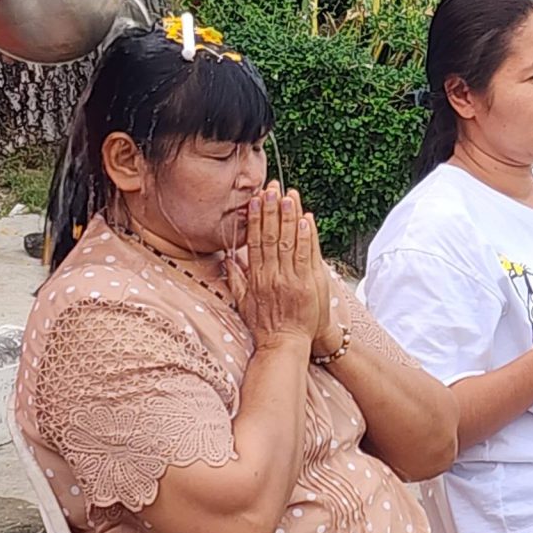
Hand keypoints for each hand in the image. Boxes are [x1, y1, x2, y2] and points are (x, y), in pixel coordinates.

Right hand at [226, 186, 335, 355]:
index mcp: (255, 277)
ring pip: (287, 242)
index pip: (254, 241)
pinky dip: (305, 237)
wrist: (283, 345)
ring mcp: (288, 278)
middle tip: (272, 188)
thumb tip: (227, 260)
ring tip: (289, 196)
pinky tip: (305, 219)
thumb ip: (236, 279)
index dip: (256, 218)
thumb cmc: (265, 326)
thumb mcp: (243, 302)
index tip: (256, 199)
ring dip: (288, 217)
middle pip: (270, 236)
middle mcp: (269, 274)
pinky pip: (305, 256)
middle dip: (271, 210)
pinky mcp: (305, 284)